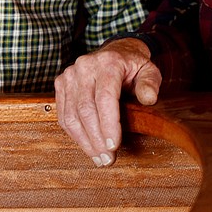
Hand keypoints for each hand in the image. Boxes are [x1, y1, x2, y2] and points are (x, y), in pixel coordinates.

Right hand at [54, 38, 160, 165]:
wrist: (115, 53)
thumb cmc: (133, 67)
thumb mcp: (149, 71)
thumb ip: (150, 84)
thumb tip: (148, 98)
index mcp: (108, 62)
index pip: (105, 97)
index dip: (108, 124)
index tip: (115, 146)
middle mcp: (85, 66)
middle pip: (86, 109)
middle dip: (97, 139)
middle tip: (108, 159)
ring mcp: (70, 75)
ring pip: (72, 115)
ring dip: (85, 141)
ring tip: (99, 158)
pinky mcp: (61, 84)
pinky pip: (64, 115)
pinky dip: (74, 134)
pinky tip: (87, 146)